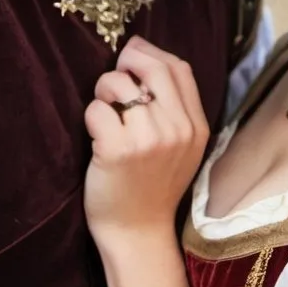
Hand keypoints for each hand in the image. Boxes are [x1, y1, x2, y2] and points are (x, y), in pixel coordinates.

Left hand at [84, 36, 209, 248]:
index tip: (133, 55)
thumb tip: (145, 58)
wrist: (138, 233)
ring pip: (120, 85)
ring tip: (104, 110)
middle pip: (154, 68)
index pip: (180, 69)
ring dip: (104, 90)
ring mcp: (149, 140)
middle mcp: (177, 130)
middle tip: (113, 73)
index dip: (153, 53)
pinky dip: (91, 115)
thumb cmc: (153, 187)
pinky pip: (98, 109)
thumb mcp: (182, 148)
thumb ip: (174, 109)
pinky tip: (96, 134)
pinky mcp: (118, 150)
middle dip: (128, 60)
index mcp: (196, 127)